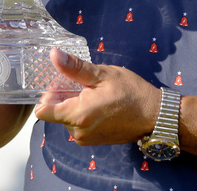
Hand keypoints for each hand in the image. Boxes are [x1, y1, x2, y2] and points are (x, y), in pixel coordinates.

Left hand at [34, 48, 162, 146]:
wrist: (154, 116)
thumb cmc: (131, 92)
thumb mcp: (103, 75)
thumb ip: (75, 68)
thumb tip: (53, 55)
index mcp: (78, 115)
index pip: (42, 111)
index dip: (47, 94)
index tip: (61, 82)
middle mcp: (77, 132)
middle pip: (55, 112)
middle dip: (63, 96)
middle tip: (84, 84)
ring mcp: (84, 138)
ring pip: (66, 118)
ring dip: (74, 104)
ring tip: (95, 94)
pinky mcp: (92, 141)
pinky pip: (77, 125)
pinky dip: (81, 113)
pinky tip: (99, 104)